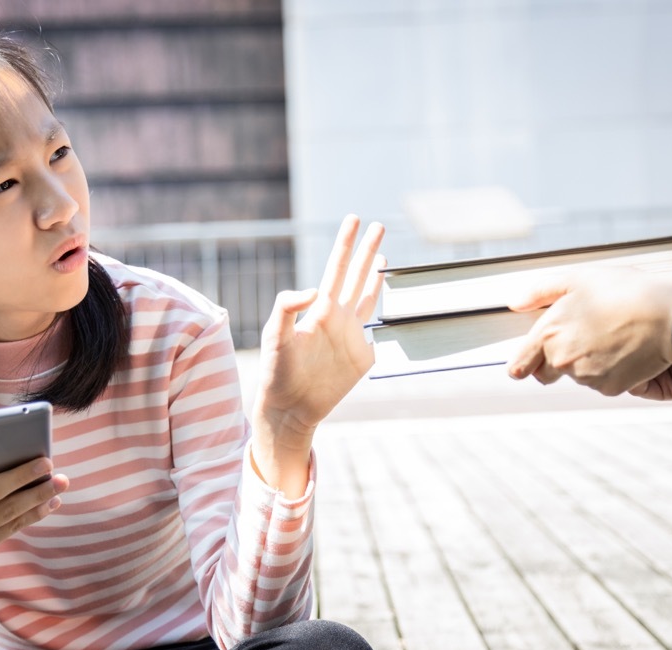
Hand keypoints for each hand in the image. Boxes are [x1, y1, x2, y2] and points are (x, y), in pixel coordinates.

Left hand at [250, 215, 384, 492]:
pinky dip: (391, 320)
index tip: (354, 219)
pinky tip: (395, 306)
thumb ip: (288, 308)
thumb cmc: (277, 371)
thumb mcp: (275, 336)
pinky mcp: (363, 358)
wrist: (290, 407)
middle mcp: (338, 318)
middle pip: (357, 276)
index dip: (346, 244)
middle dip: (367, 250)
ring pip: (369, 298)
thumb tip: (316, 289)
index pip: (336, 268)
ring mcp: (352, 337)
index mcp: (320, 309)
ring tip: (384, 253)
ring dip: (377, 276)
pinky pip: (381, 335)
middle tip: (378, 224)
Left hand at [506, 265, 671, 398]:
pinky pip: (602, 381)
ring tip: (611, 336)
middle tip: (581, 339)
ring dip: (587, 361)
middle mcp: (563, 360)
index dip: (521, 365)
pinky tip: (625, 349)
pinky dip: (610, 370)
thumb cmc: (626, 292)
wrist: (671, 318)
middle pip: (547, 373)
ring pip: (577, 375)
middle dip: (557, 361)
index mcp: (549, 334)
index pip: (520, 364)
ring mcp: (586, 376)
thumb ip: (541, 291)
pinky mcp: (610, 388)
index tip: (520, 368)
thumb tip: (515, 303)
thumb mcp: (579, 279)